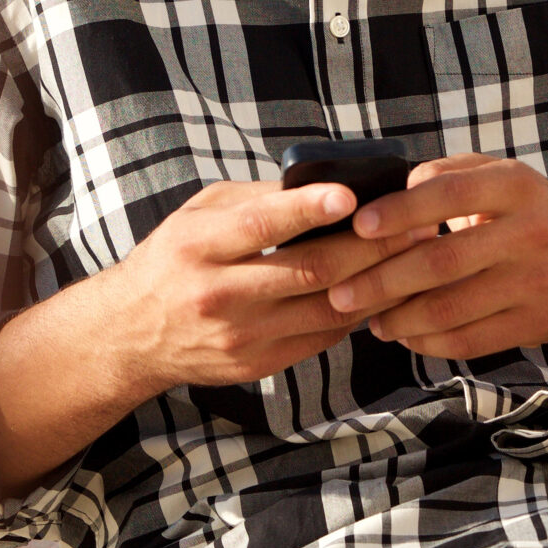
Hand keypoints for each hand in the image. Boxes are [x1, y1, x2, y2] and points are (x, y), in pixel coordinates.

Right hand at [101, 179, 429, 395]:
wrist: (133, 334)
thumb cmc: (174, 258)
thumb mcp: (198, 214)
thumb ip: (256, 200)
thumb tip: (324, 183)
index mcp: (199, 246)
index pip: (260, 226)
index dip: (308, 209)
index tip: (350, 195)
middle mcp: (218, 293)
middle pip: (309, 271)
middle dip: (369, 246)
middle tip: (414, 224)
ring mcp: (240, 335)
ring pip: (325, 308)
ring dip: (377, 282)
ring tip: (414, 255)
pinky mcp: (258, 364)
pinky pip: (321, 336)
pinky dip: (356, 312)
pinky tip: (383, 290)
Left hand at [324, 155, 547, 358]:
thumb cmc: (526, 208)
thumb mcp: (497, 174)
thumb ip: (445, 174)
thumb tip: (387, 194)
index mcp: (514, 186)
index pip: (449, 193)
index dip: (401, 212)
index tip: (359, 227)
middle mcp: (531, 232)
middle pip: (442, 261)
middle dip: (383, 281)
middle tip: (341, 293)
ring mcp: (538, 282)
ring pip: (452, 309)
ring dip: (399, 319)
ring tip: (369, 319)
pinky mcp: (540, 323)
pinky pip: (471, 341)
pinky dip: (428, 342)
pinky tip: (405, 335)